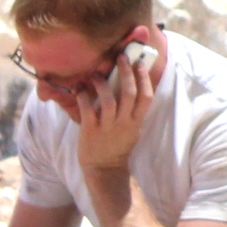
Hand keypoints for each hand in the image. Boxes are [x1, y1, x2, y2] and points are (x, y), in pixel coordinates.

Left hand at [75, 37, 159, 179]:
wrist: (104, 169)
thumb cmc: (118, 146)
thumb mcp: (132, 129)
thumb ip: (132, 111)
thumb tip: (130, 84)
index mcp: (136, 122)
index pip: (146, 97)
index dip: (144, 78)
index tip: (139, 64)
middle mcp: (124, 123)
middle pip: (129, 93)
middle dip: (126, 72)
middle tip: (121, 57)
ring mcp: (107, 127)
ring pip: (108, 100)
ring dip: (102, 83)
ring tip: (96, 73)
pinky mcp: (90, 130)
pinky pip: (87, 109)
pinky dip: (83, 96)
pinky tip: (79, 88)